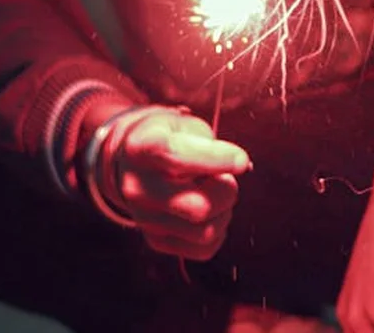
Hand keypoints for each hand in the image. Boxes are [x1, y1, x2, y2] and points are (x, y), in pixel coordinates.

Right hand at [109, 107, 251, 260]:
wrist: (133, 162)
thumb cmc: (169, 138)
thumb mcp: (184, 125)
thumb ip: (208, 143)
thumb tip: (239, 166)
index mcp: (141, 148)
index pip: (177, 156)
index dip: (217, 159)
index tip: (241, 160)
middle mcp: (137, 188)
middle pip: (197, 207)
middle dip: (226, 192)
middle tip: (225, 178)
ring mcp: (144, 218)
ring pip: (205, 232)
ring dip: (224, 213)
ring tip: (215, 193)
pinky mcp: (155, 240)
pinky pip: (204, 249)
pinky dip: (218, 232)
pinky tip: (210, 212)